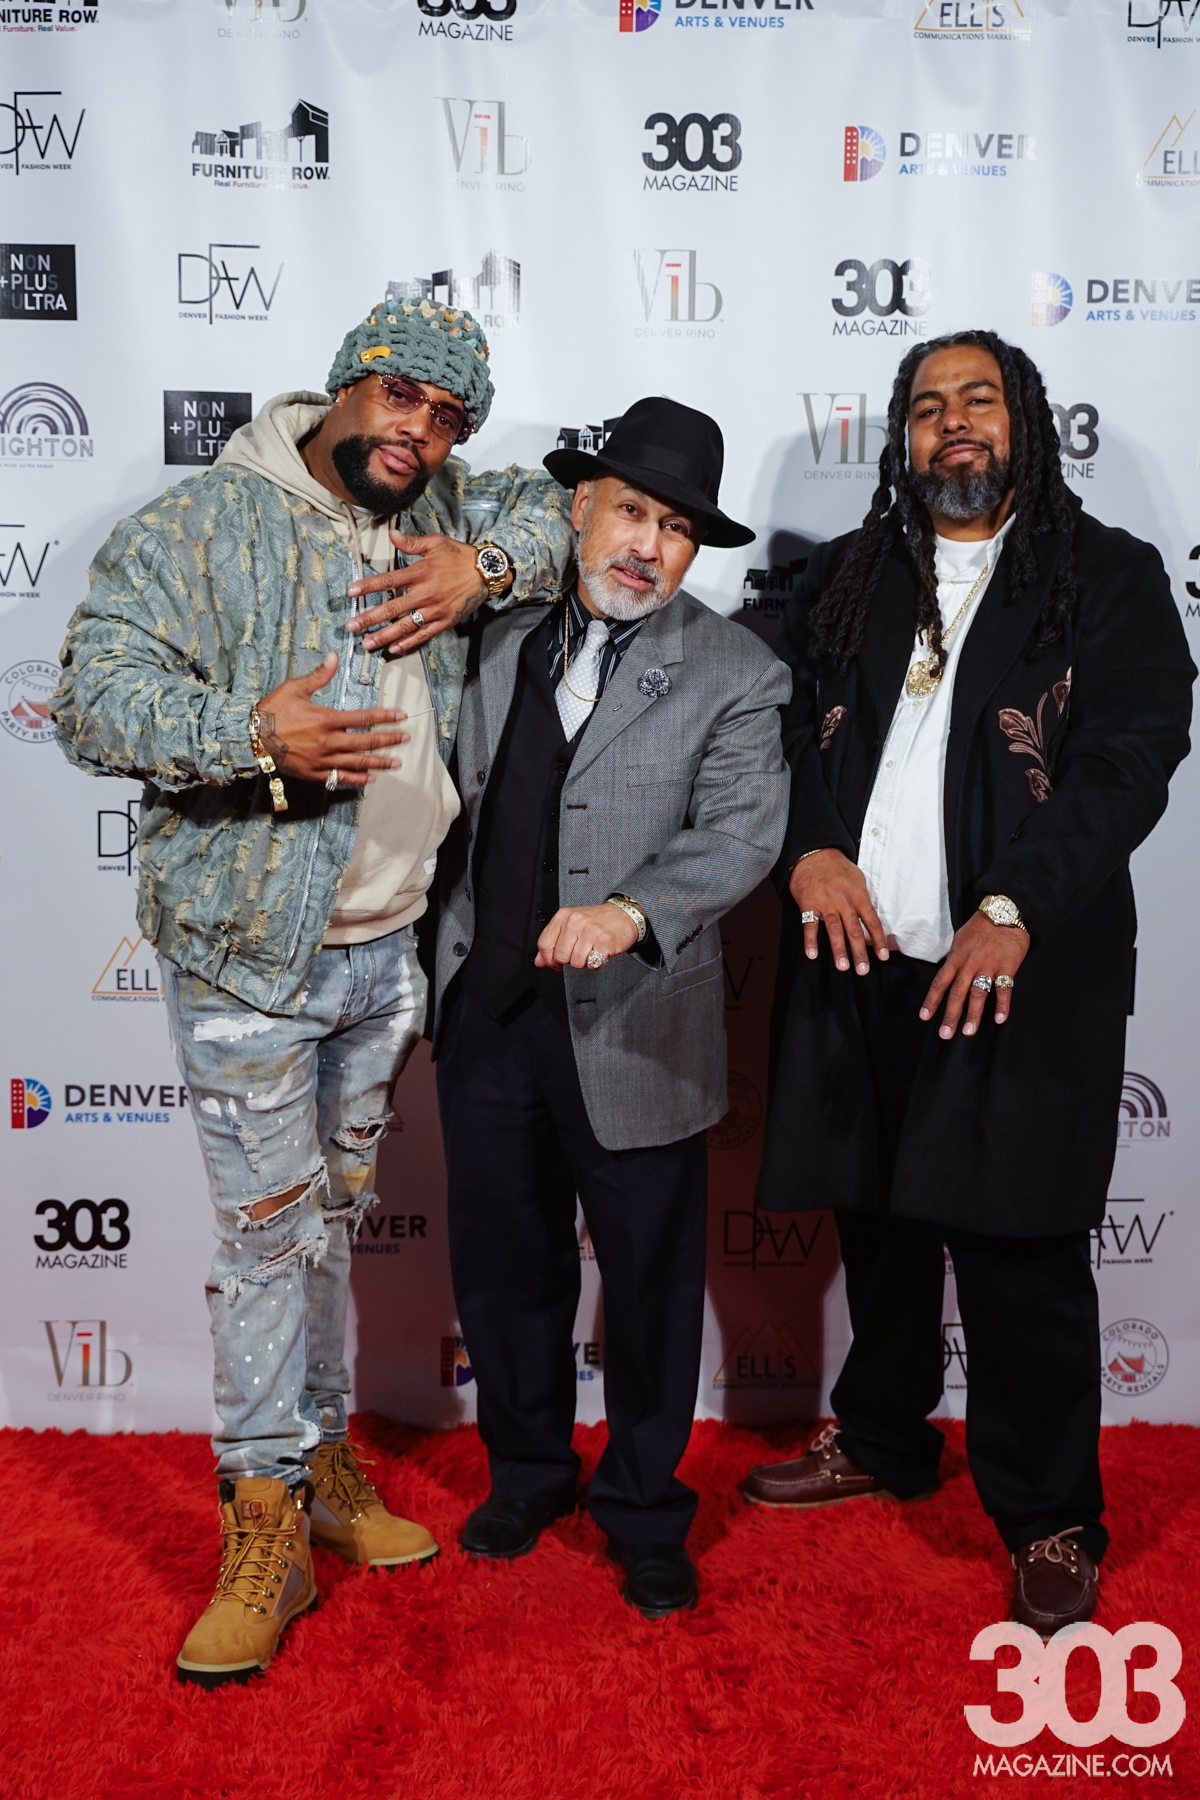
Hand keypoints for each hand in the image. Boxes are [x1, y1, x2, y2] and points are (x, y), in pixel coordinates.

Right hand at [255, 653, 408, 789]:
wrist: (251, 738)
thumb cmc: (272, 710)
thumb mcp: (295, 688)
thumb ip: (319, 676)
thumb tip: (334, 656)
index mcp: (327, 719)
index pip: (364, 718)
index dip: (385, 717)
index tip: (401, 717)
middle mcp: (329, 741)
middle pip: (366, 742)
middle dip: (388, 740)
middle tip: (405, 739)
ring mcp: (322, 760)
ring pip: (357, 762)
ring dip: (379, 763)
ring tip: (396, 763)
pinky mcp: (314, 773)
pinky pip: (340, 777)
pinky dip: (356, 779)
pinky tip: (369, 779)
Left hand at [346, 533, 507, 653]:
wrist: (486, 573)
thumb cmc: (460, 557)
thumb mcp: (436, 543)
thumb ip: (412, 543)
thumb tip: (392, 534)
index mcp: (420, 572)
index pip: (388, 580)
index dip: (368, 586)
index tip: (352, 592)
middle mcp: (425, 593)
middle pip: (391, 609)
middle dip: (368, 618)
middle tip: (351, 626)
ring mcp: (434, 610)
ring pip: (404, 626)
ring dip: (383, 636)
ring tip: (367, 643)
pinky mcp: (444, 621)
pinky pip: (423, 635)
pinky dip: (408, 643)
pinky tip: (393, 649)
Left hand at [535, 903, 639, 971]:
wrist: (624, 914)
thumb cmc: (596, 921)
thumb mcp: (570, 925)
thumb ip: (552, 942)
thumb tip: (539, 961)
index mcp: (563, 916)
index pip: (544, 944)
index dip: (548, 958)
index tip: (554, 963)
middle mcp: (575, 921)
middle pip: (560, 956)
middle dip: (569, 960)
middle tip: (579, 952)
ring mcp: (590, 931)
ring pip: (576, 963)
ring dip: (584, 962)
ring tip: (590, 951)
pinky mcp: (604, 942)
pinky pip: (592, 965)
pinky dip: (596, 964)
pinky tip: (600, 953)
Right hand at [790, 848, 888, 974]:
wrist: (814, 855)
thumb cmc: (838, 869)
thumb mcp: (858, 880)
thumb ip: (863, 901)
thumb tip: (870, 924)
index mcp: (859, 896)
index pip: (872, 921)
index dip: (878, 940)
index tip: (882, 957)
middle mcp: (843, 902)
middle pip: (853, 930)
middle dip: (859, 952)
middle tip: (863, 970)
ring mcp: (825, 904)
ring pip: (834, 930)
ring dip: (838, 950)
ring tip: (842, 967)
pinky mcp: (808, 905)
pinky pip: (809, 926)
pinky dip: (810, 941)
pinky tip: (813, 954)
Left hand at [919, 913, 1029, 1037]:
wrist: (1005, 912)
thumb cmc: (980, 927)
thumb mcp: (960, 940)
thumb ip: (955, 959)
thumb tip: (947, 974)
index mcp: (956, 958)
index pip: (940, 982)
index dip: (932, 1001)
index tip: (924, 1017)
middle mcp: (970, 964)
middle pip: (957, 993)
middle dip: (950, 1015)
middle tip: (944, 1035)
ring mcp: (989, 966)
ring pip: (978, 994)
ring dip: (973, 1014)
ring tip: (968, 1032)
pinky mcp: (1007, 967)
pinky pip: (1005, 989)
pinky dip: (1002, 1005)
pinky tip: (999, 1019)